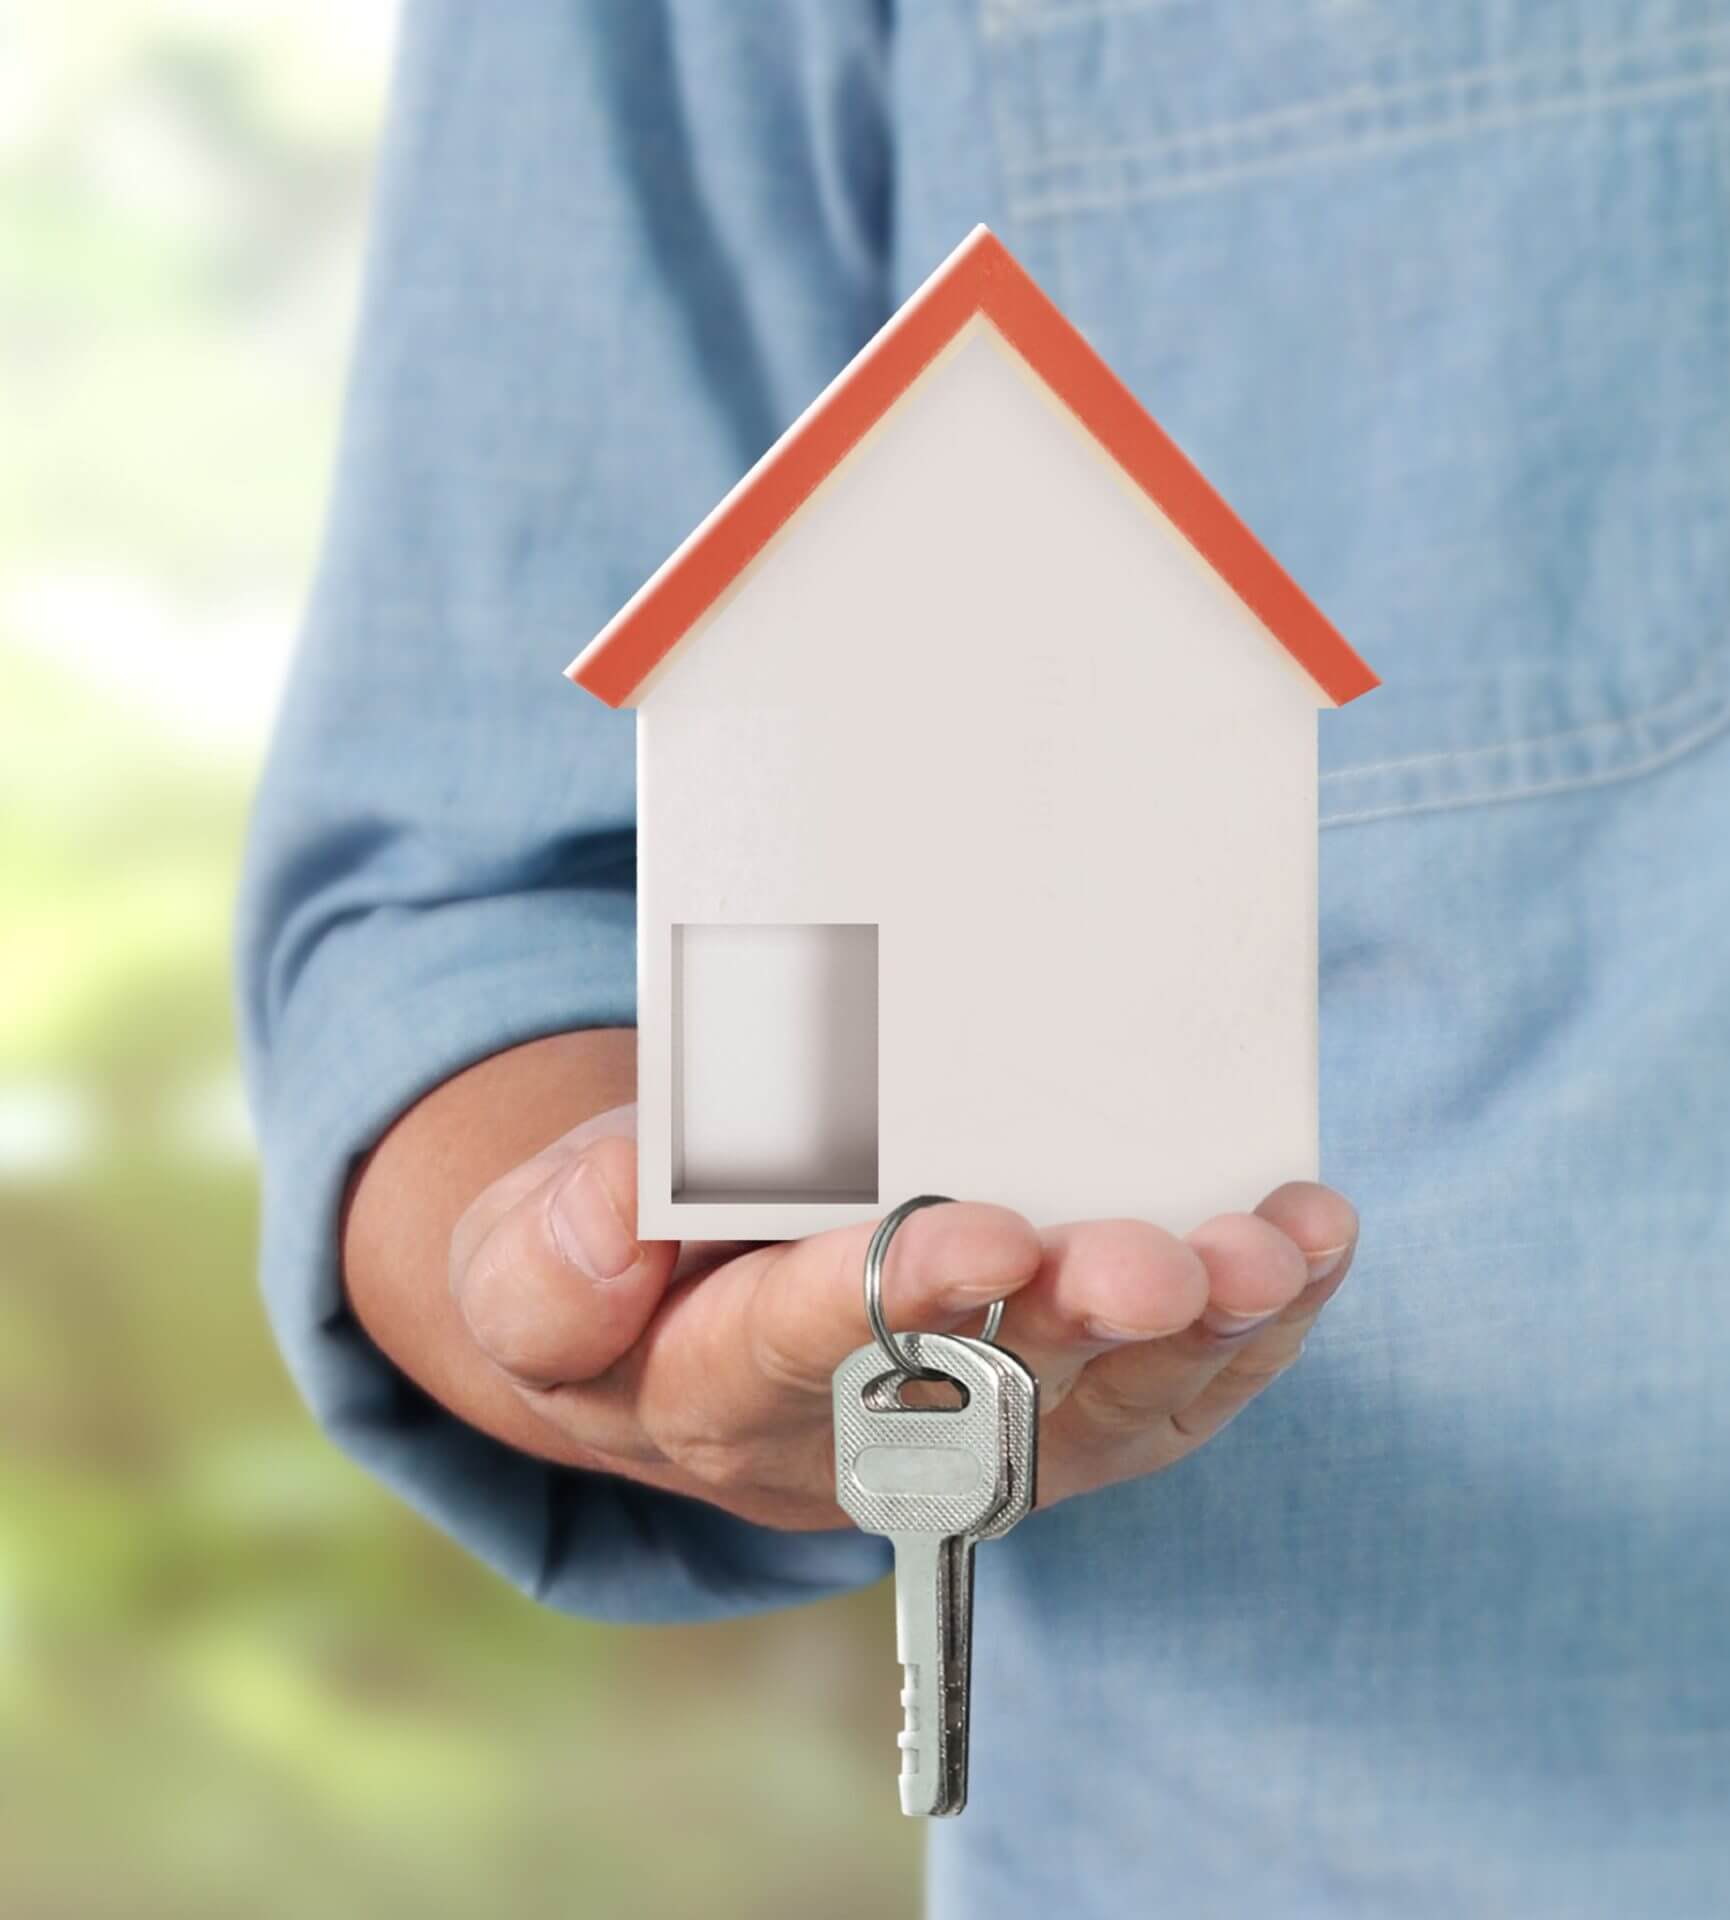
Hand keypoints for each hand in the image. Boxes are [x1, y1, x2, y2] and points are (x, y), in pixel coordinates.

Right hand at [345, 1032, 1356, 1530]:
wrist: (681, 1330)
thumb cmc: (612, 1276)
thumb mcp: (521, 1261)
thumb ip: (548, 1255)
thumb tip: (621, 1213)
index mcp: (710, 1392)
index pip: (791, 1355)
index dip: (881, 1301)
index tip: (970, 1229)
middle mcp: (866, 1440)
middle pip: (982, 1401)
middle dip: (1077, 1326)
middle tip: (1149, 1258)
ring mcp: (984, 1434)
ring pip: (1107, 1404)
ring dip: (1199, 1330)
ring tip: (1269, 1249)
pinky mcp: (1068, 1413)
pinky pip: (1176, 1391)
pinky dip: (1256, 1324)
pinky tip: (1306, 1241)